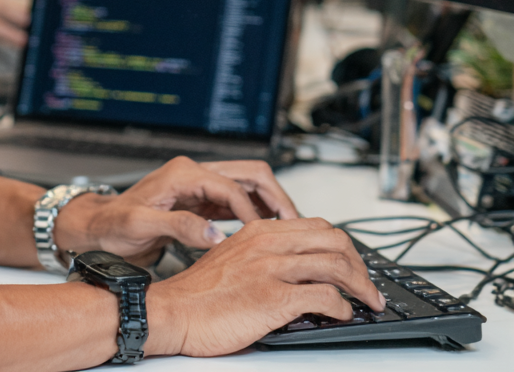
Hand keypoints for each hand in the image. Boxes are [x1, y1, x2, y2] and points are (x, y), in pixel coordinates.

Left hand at [54, 156, 298, 262]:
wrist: (101, 227)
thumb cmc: (114, 225)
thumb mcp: (141, 226)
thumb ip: (179, 227)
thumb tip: (215, 234)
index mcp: (183, 173)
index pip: (232, 186)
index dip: (253, 213)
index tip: (266, 238)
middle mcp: (195, 173)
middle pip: (249, 174)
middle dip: (275, 198)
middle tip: (294, 227)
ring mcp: (200, 185)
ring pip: (248, 186)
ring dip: (269, 206)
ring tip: (287, 233)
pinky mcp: (202, 200)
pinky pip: (238, 202)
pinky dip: (256, 215)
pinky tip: (265, 235)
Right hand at [146, 218, 385, 356]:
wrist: (174, 312)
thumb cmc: (200, 294)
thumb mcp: (234, 259)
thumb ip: (265, 255)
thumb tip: (300, 268)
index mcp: (259, 230)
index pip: (318, 226)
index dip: (344, 247)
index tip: (354, 267)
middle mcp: (267, 243)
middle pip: (334, 240)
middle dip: (360, 265)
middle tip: (368, 288)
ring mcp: (270, 268)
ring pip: (335, 265)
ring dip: (361, 287)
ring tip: (368, 303)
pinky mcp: (273, 298)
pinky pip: (324, 296)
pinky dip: (341, 307)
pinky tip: (341, 315)